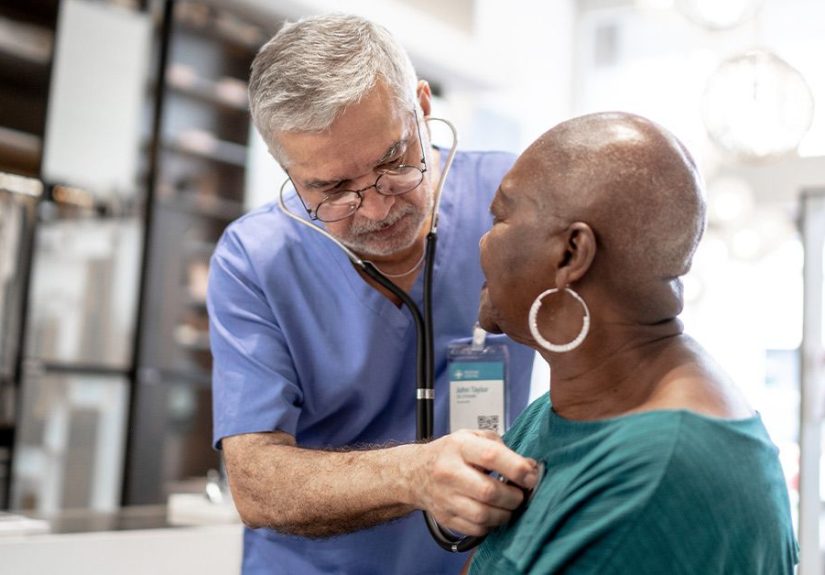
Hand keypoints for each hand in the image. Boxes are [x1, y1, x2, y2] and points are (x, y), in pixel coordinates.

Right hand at [404, 429, 538, 535]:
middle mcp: (449, 472)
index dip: (517, 468)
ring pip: (483, 515)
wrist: (415, 472)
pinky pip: (476, 529)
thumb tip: (530, 467)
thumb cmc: (450, 453)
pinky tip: (493, 514)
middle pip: (489, 492)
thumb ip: (501, 448)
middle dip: (514, 497)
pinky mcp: (445, 518)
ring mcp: (445, 497)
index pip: (491, 456)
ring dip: (505, 514)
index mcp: (459, 447)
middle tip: (521, 494)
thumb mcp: (472, 438)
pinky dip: (491, 525)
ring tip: (509, 506)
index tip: (531, 476)